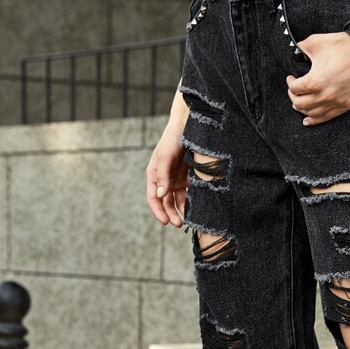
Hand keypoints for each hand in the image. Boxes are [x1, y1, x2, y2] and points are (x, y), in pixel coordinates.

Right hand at [146, 95, 189, 226]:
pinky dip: (190, 202)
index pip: (153, 198)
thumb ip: (162, 175)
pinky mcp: (188, 177)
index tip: (166, 222)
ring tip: (188, 220)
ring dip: (181, 211)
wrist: (189, 124)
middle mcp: (164, 179)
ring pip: (177, 200)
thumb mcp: (166, 156)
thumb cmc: (173, 138)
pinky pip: (188, 193)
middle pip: (165, 202)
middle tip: (179, 224)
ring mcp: (176, 179)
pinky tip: (196, 209)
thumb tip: (160, 195)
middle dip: (171, 214)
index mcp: (154, 174)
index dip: (158, 211)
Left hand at [286, 31, 349, 126]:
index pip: (294, 89)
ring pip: (311, 113)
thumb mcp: (317, 41)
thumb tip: (296, 51)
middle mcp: (324, 96)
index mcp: (315, 81)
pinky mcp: (345, 106)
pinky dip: (314, 120)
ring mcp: (335, 103)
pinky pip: (325, 118)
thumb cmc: (343, 46)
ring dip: (301, 108)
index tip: (291, 78)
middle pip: (299, 104)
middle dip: (293, 96)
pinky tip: (307, 120)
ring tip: (299, 103)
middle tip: (294, 90)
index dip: (290, 82)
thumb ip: (301, 47)